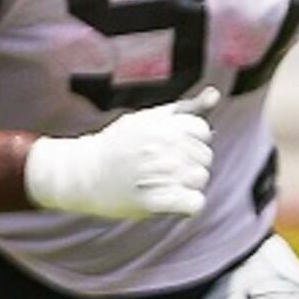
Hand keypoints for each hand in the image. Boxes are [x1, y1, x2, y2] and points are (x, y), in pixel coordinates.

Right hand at [22, 96, 214, 218]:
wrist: (83, 173)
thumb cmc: (120, 144)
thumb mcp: (148, 118)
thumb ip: (185, 109)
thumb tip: (215, 94)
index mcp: (162, 125)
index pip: (203, 131)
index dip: (190, 140)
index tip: (169, 146)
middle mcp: (162, 147)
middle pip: (205, 157)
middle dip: (189, 161)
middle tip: (161, 165)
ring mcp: (159, 175)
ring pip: (201, 179)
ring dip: (187, 183)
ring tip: (163, 181)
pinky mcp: (154, 202)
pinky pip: (195, 204)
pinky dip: (188, 204)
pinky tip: (171, 200)